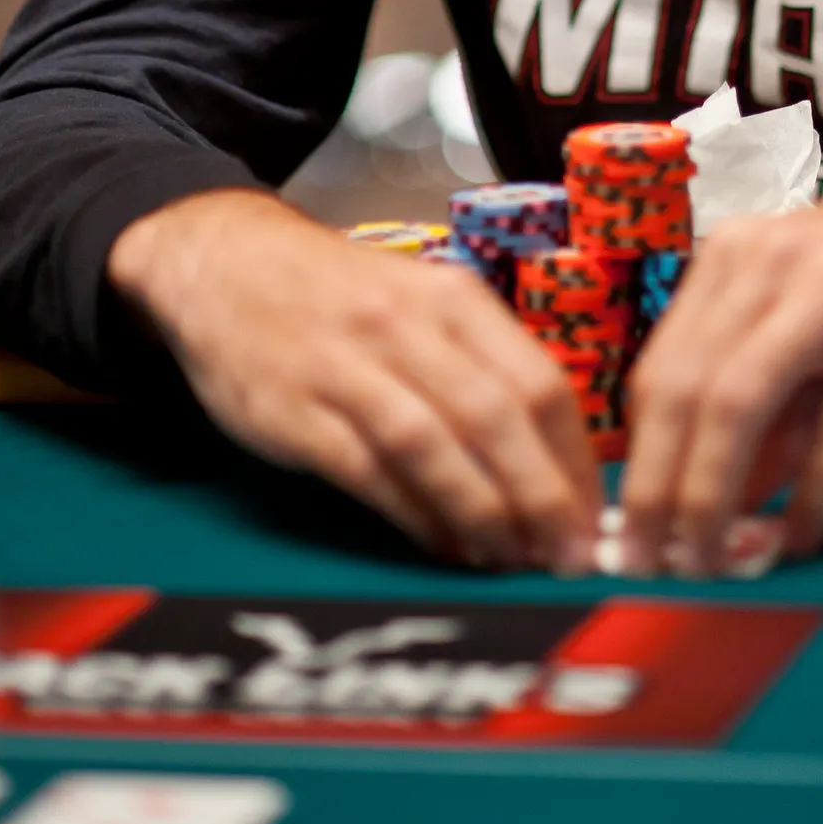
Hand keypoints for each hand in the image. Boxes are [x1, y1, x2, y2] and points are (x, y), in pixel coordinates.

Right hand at [108, 190, 599, 571]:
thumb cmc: (344, 296)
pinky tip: (444, 547)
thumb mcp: (423, 303)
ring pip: (434, 445)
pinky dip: (412, 515)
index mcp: (455, 299)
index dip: (575, 460)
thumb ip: (480, 367)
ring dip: (482, 511)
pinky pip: (367, 471)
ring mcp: (349, 366)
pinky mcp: (296, 409)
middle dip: (542, 496)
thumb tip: (551, 461)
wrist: (227, 263)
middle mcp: (408, 326)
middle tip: (569, 558)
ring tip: (512, 561)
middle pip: (495, 416)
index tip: (595, 519)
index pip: (540, 381)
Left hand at [619, 178, 822, 575]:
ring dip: (717, 493)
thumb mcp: (803, 338)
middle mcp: (767, 259)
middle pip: (687, 388)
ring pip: (741, 399)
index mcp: (731, 258)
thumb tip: (704, 514)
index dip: (637, 462)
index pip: (659, 370)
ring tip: (716, 564)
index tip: (630, 537)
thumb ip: (759, 414)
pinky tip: (804, 535)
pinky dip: (817, 486)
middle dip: (663, 490)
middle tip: (662, 568)